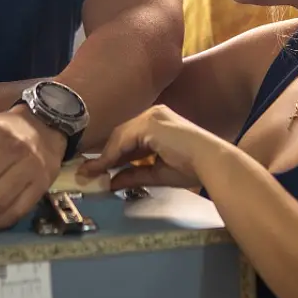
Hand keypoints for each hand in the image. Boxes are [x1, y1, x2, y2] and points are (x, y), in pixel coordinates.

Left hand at [78, 105, 220, 192]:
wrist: (210, 162)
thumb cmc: (192, 167)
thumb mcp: (157, 173)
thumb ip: (134, 175)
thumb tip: (112, 182)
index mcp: (158, 123)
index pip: (129, 138)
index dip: (113, 155)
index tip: (99, 170)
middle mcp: (153, 115)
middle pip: (121, 135)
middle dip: (105, 154)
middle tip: (88, 171)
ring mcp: (151, 117)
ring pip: (120, 136)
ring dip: (104, 156)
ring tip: (90, 172)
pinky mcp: (150, 124)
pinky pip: (124, 140)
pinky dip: (112, 154)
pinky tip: (103, 167)